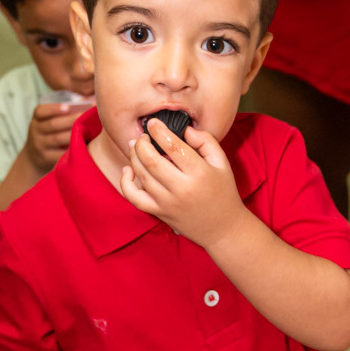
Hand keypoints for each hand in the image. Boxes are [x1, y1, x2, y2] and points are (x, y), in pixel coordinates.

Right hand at [25, 102, 88, 173]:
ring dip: (73, 134)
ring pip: (57, 139)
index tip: (67, 107)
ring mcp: (39, 145)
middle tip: (85, 115)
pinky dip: (71, 149)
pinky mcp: (45, 158)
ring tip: (87, 130)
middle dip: (70, 120)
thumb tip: (90, 100)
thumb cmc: (49, 133)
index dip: (54, 108)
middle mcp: (36, 131)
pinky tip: (82, 146)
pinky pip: (59, 153)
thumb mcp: (49, 121)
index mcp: (37, 118)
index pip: (41, 111)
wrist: (33, 157)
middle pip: (53, 124)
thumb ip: (65, 111)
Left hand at [120, 119, 243, 246]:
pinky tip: (128, 170)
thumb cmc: (223, 191)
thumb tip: (184, 129)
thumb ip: (205, 140)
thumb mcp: (222, 162)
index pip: (172, 146)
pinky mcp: (159, 212)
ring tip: (135, 146)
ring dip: (134, 156)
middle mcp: (181, 188)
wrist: (222, 228)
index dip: (159, 131)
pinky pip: (134, 198)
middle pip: (151, 160)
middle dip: (142, 143)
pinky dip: (126, 183)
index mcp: (199, 173)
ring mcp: (167, 202)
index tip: (152, 122)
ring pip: (141, 175)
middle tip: (142, 135)